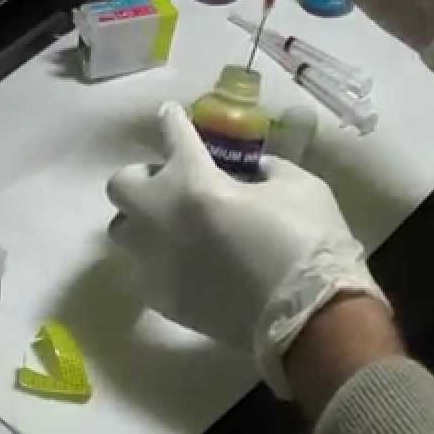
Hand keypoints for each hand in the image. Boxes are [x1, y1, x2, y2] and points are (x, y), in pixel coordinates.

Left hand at [105, 102, 387, 397]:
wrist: (311, 320)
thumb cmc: (310, 244)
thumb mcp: (301, 186)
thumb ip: (268, 171)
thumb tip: (254, 172)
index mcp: (194, 181)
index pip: (173, 136)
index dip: (171, 121)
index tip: (168, 114)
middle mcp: (160, 217)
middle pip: (121, 184)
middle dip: (143, 178)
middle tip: (174, 184)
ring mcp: (155, 261)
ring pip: (122, 231)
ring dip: (142, 222)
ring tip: (173, 227)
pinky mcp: (160, 299)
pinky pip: (143, 271)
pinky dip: (158, 262)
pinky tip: (185, 265)